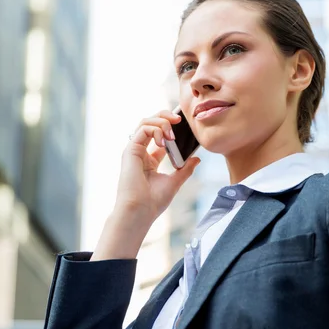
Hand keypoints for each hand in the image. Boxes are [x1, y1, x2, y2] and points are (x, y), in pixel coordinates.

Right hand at [92, 111, 199, 260]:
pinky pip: (142, 129)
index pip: (159, 135)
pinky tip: (165, 140)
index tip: (184, 126)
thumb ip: (185, 169)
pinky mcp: (130, 150)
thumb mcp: (175, 182)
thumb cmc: (154, 201)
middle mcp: (141, 152)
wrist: (140, 212)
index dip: (171, 127)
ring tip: (173, 131)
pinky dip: (155, 129)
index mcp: (150, 160)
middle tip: (179, 118)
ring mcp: (135, 150)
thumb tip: (197, 159)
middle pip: (150, 124)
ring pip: (145, 122)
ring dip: (161, 121)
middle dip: (165, 117)